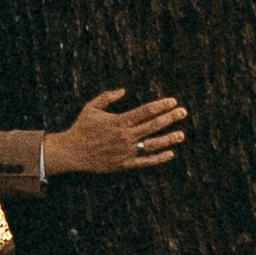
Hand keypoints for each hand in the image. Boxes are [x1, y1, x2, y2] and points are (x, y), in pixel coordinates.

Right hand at [45, 89, 186, 175]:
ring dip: (168, 139)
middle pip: (153, 125)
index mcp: (119, 121)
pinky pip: (145, 161)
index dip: (161, 105)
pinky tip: (170, 153)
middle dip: (170, 118)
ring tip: (181, 134)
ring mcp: (126, 151)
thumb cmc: (81, 128)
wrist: (72, 152)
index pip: (146, 111)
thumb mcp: (91, 107)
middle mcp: (125, 136)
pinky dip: (158, 158)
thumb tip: (123, 90)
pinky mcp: (124, 164)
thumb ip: (107, 97)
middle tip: (183, 112)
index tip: (173, 101)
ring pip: (152, 144)